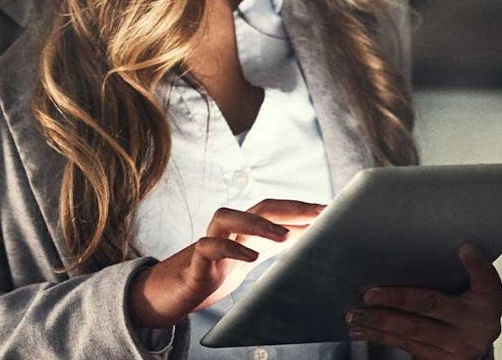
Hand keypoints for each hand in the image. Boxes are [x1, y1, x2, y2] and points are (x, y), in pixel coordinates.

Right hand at [127, 199, 324, 327]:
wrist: (170, 294)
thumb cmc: (211, 274)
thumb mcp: (246, 259)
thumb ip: (271, 247)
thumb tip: (308, 240)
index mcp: (242, 231)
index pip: (274, 210)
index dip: (301, 208)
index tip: (331, 210)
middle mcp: (226, 231)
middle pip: (257, 207)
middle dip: (290, 207)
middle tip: (319, 214)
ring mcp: (208, 243)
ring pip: (227, 216)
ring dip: (257, 222)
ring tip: (284, 236)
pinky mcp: (194, 263)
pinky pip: (208, 246)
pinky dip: (230, 247)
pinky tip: (250, 257)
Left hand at [345, 243, 501, 359]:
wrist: (479, 339)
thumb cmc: (476, 306)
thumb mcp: (484, 287)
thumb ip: (475, 271)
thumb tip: (463, 248)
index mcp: (487, 302)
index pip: (484, 281)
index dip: (476, 267)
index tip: (464, 250)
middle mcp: (473, 326)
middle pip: (432, 307)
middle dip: (397, 301)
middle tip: (369, 295)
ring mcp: (455, 345)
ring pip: (412, 331)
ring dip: (379, 322)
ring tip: (355, 315)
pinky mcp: (438, 358)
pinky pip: (404, 345)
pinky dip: (379, 337)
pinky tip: (361, 330)